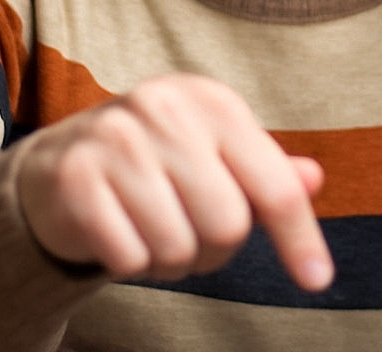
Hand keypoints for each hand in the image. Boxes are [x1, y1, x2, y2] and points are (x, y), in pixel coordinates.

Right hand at [17, 74, 332, 290]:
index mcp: (212, 100)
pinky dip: (129, 263)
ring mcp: (116, 136)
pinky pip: (128, 258)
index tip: (318, 280)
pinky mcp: (74, 173)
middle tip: (188, 230)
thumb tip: (313, 178)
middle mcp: (166, 107)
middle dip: (213, 248)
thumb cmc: (159, 161)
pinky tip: (119, 231)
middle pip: (227, 225)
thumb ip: (267, 171)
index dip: (298, 237)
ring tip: (151, 226)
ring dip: (169, 258)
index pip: (273, 183)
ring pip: (177, 247)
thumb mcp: (216, 154)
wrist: (63, 159)